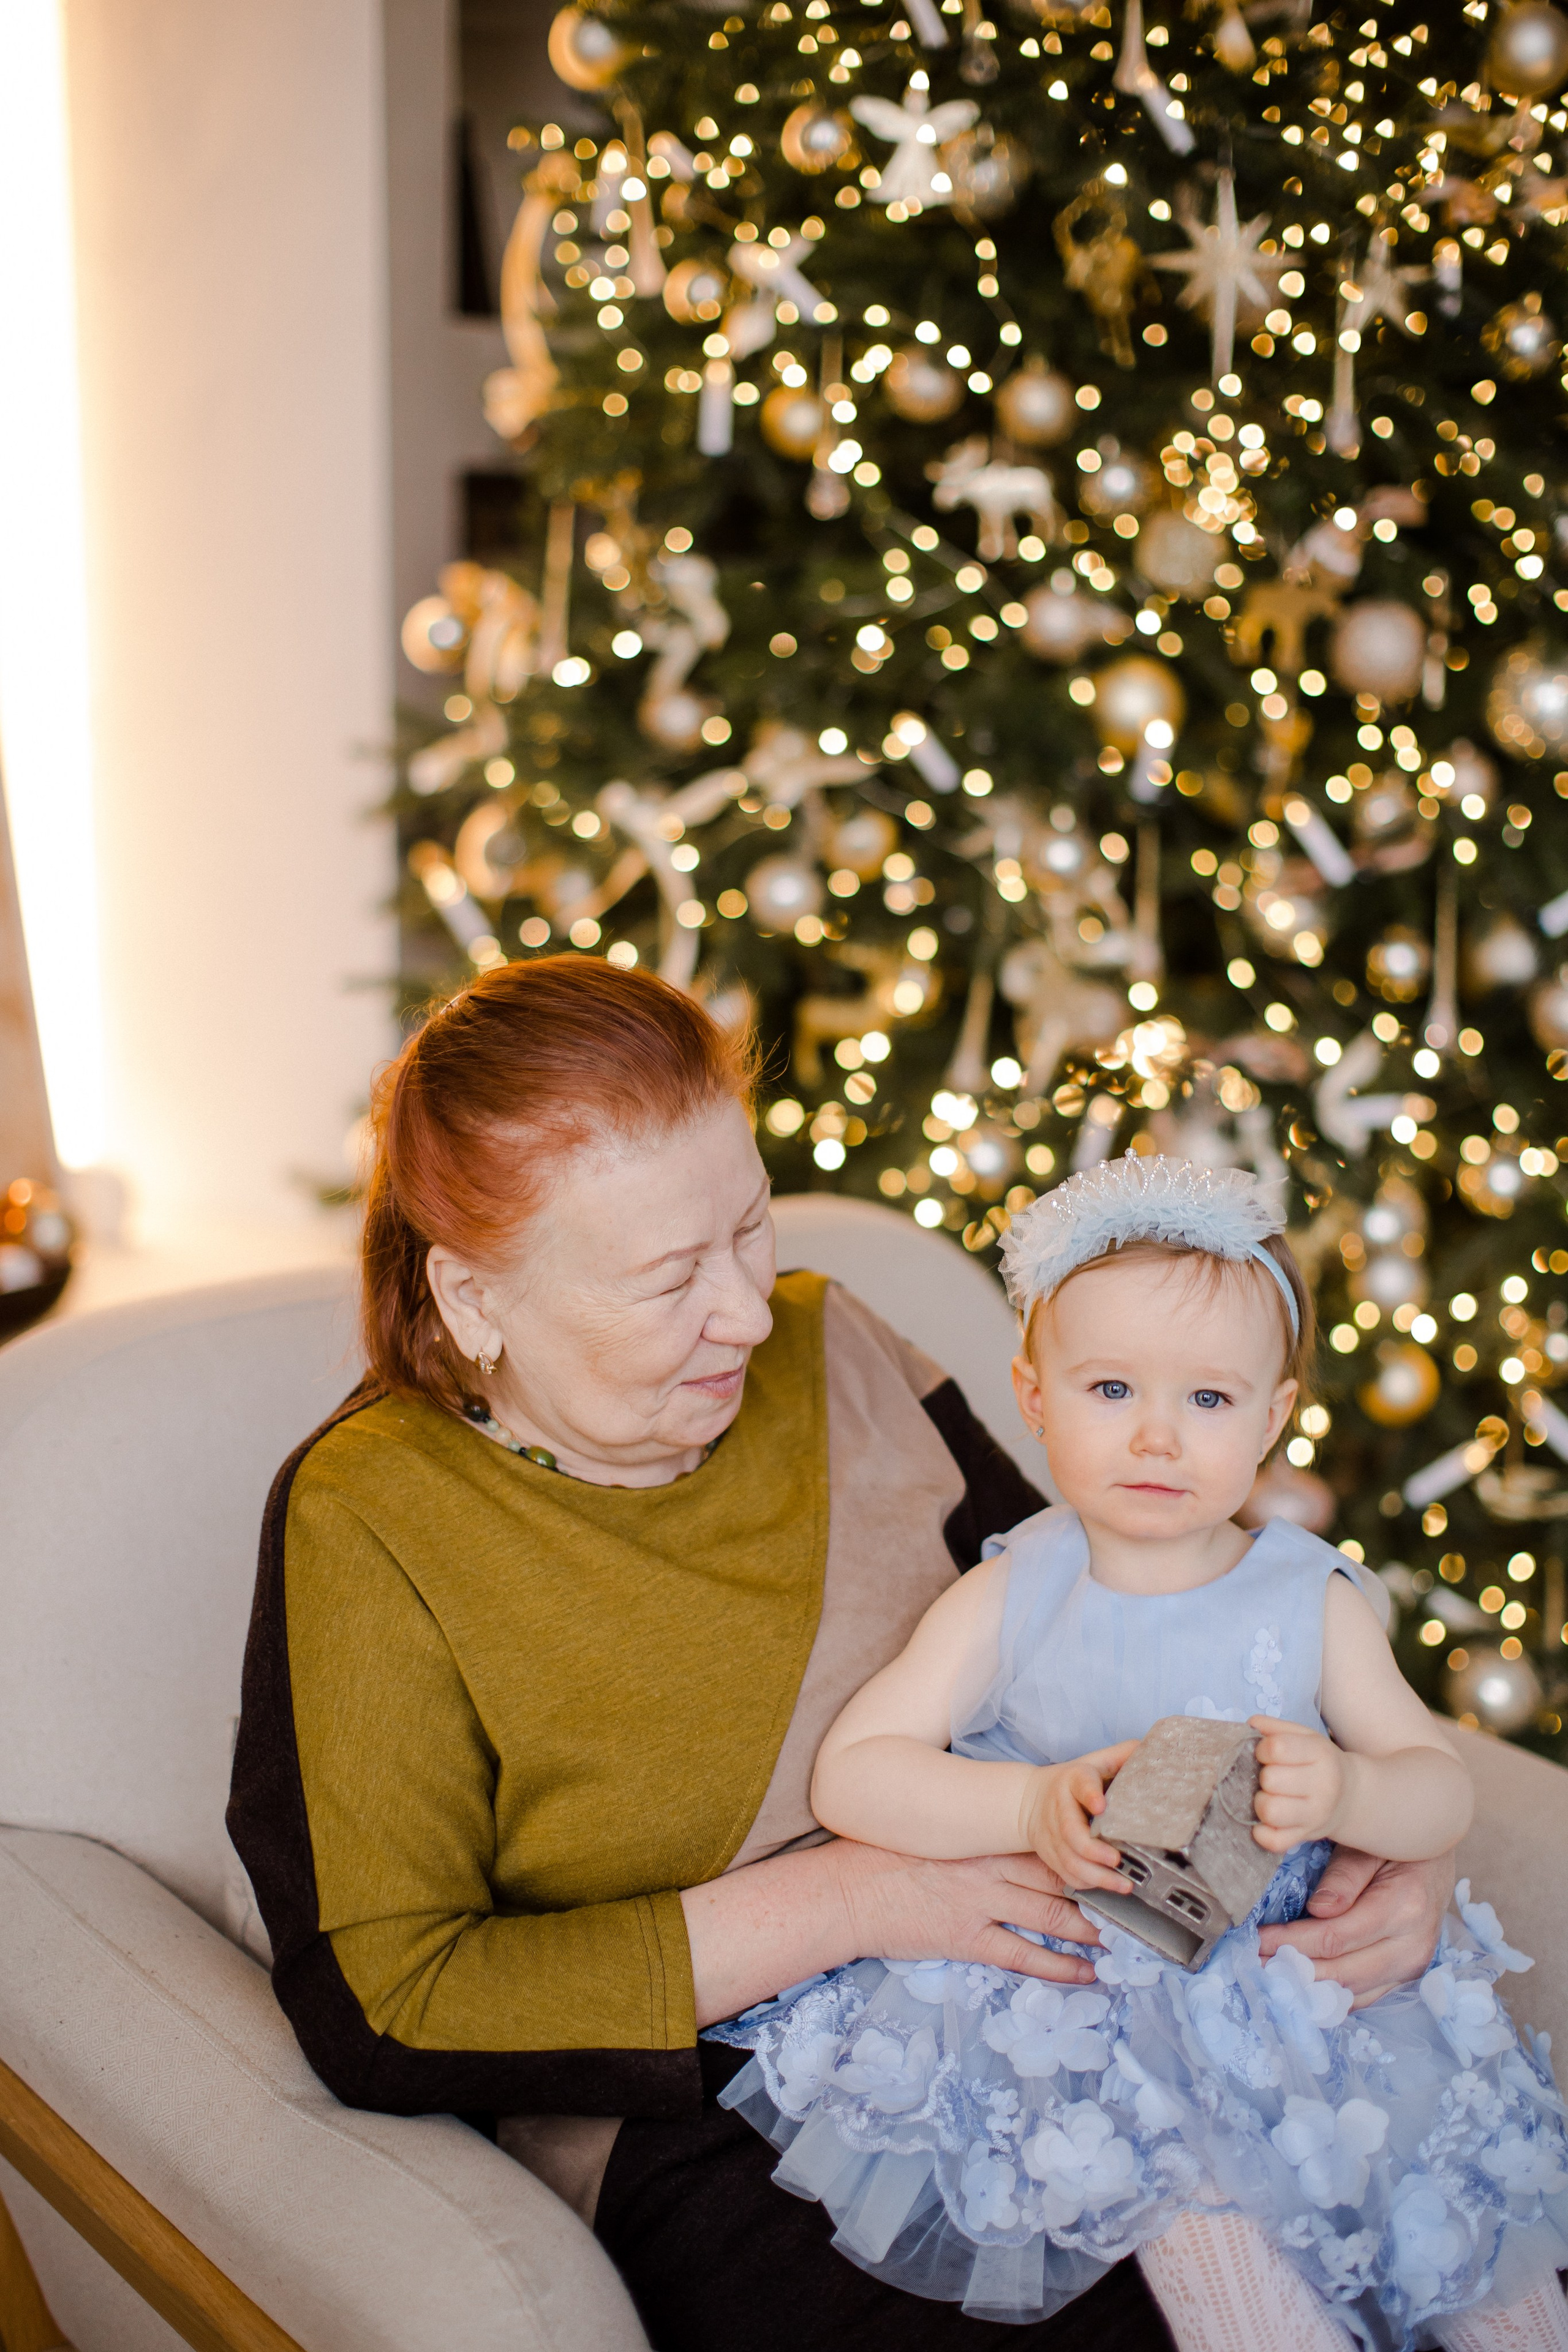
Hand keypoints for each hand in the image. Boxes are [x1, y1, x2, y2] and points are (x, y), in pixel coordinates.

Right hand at [837, 1840, 1104, 1986]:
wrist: (849, 1890)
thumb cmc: (891, 1858)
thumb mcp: (941, 1835)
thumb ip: (982, 1837)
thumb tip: (1024, 1841)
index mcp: (984, 1837)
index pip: (1048, 1841)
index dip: (1087, 1851)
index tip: (1119, 1855)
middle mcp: (990, 1867)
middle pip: (1061, 1877)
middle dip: (1101, 1889)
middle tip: (1136, 1899)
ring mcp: (980, 1904)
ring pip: (1052, 1916)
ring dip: (1092, 1929)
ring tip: (1123, 1940)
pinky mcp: (967, 1939)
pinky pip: (1023, 1956)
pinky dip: (1059, 1967)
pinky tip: (1086, 1974)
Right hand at [1019, 1742, 1138, 1894]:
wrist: (1029, 1801)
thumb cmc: (1073, 1782)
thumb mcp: (1094, 1762)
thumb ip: (1121, 1755)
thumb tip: (1153, 1747)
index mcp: (1073, 1781)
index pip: (1080, 1784)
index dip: (1090, 1794)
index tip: (1101, 1805)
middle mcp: (1060, 1809)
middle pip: (1071, 1832)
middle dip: (1094, 1849)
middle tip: (1117, 1860)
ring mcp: (1053, 1836)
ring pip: (1070, 1860)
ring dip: (1096, 1875)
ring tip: (1124, 1884)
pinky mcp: (1052, 1856)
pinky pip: (1068, 1874)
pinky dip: (1088, 1883)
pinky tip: (1110, 1886)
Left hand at [1250, 1714, 1347, 1849]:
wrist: (1350, 1796)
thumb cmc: (1318, 1762)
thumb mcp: (1305, 1736)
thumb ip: (1276, 1727)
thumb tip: (1251, 1724)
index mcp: (1320, 1754)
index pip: (1277, 1748)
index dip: (1262, 1749)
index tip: (1265, 1754)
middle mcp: (1322, 1786)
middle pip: (1270, 1780)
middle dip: (1262, 1777)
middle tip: (1270, 1777)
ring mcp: (1315, 1816)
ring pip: (1270, 1811)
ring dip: (1260, 1803)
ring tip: (1268, 1797)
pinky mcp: (1306, 1837)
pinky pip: (1275, 1841)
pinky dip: (1261, 1834)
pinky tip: (1263, 1822)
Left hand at [1258, 1848, 1454, 2008]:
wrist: (1436, 1857)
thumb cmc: (1396, 1844)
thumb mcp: (1369, 1845)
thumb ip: (1344, 1876)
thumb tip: (1317, 1909)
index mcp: (1404, 1907)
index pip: (1336, 1937)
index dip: (1292, 1942)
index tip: (1257, 1940)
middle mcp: (1413, 1945)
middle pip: (1342, 1972)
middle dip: (1293, 1971)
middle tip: (1253, 1965)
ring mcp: (1413, 1966)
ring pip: (1352, 1992)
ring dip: (1307, 1990)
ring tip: (1270, 1978)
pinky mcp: (1406, 1975)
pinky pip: (1364, 1997)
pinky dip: (1331, 1997)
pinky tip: (1300, 1989)